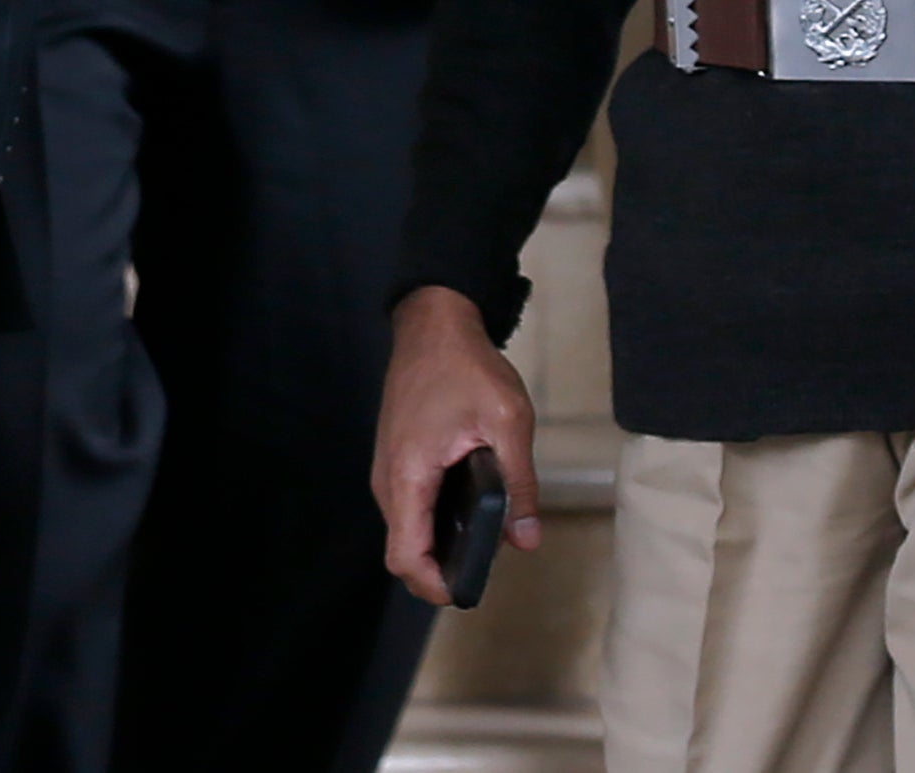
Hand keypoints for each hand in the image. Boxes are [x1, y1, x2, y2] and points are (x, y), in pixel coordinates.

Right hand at [371, 285, 540, 606]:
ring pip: (407, 529)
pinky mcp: (396, 460)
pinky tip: (469, 506)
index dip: (434, 585)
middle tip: (486, 563)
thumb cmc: (466, 366)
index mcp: (409, 475)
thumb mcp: (508, 421)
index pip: (404, 556)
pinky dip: (434, 520)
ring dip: (439, 543)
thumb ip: (519, 484)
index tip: (468, 590)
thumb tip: (526, 539)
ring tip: (484, 534)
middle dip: (442, 568)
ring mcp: (388, 470)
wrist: (433, 324)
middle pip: (403, 550)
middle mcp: (388, 480)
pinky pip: (410, 507)